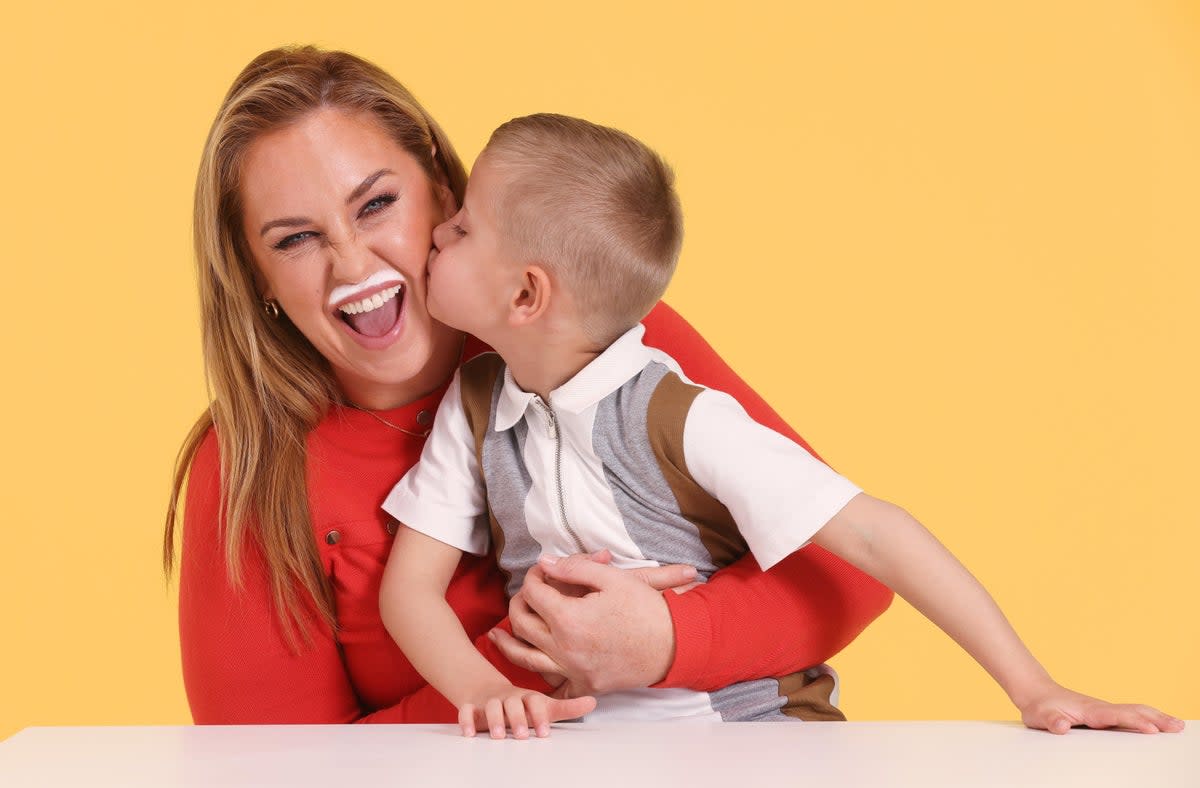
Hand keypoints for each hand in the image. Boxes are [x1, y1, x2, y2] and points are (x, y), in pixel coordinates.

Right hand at [458, 682, 596, 738]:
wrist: (489, 691)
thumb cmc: (522, 704)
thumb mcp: (544, 705)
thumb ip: (567, 708)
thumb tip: (593, 702)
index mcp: (527, 697)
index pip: (535, 702)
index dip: (540, 716)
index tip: (544, 732)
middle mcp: (509, 697)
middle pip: (513, 704)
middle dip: (518, 719)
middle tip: (522, 736)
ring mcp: (490, 701)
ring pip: (491, 707)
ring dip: (495, 720)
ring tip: (500, 736)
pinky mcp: (472, 707)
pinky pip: (466, 710)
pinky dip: (466, 720)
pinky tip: (469, 734)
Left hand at [491, 553, 697, 696]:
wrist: (675, 645)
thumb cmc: (647, 609)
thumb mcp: (613, 577)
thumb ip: (574, 566)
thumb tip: (544, 564)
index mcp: (568, 618)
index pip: (534, 592)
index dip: (533, 576)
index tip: (540, 570)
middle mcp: (564, 647)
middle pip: (522, 624)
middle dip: (518, 604)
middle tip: (524, 595)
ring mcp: (572, 670)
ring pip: (526, 657)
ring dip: (508, 643)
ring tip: (496, 634)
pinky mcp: (583, 685)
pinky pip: (552, 685)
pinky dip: (537, 676)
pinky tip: (530, 666)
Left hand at [1016, 681, 1184, 733]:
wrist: (1037, 692)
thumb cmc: (1040, 706)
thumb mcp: (1041, 716)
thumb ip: (1052, 721)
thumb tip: (1062, 726)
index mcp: (1089, 710)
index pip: (1116, 716)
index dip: (1133, 722)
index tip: (1152, 729)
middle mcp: (1101, 709)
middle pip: (1133, 711)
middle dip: (1156, 719)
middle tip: (1178, 727)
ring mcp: (1104, 711)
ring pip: (1134, 712)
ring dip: (1157, 718)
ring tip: (1178, 725)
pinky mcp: (1104, 715)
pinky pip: (1130, 716)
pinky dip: (1148, 718)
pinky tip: (1157, 725)